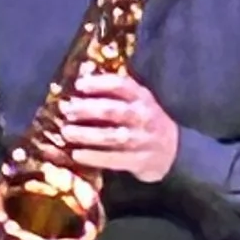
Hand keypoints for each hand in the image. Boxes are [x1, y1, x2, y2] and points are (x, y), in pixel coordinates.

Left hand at [50, 71, 178, 184]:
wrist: (172, 150)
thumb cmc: (144, 120)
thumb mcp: (137, 101)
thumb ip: (115, 92)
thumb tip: (81, 78)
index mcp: (142, 97)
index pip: (121, 85)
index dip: (99, 83)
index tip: (79, 85)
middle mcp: (143, 116)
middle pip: (112, 110)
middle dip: (87, 109)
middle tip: (68, 110)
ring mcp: (142, 139)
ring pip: (111, 136)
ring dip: (86, 134)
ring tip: (67, 132)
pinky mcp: (139, 160)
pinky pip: (113, 158)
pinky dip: (93, 157)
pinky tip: (77, 154)